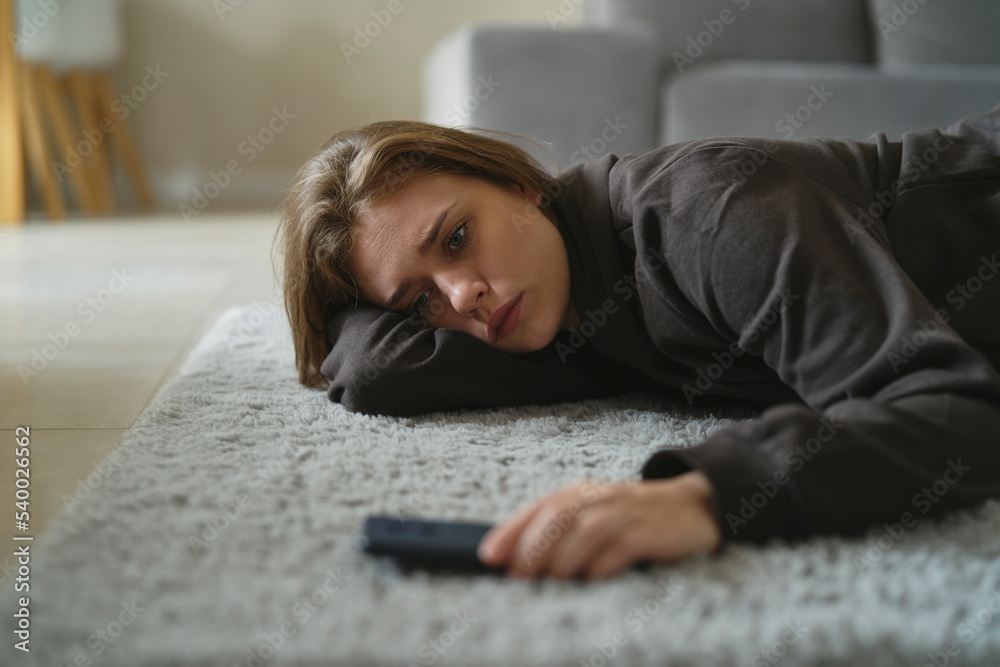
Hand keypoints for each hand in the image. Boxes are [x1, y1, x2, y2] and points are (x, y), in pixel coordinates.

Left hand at [477, 471, 721, 580]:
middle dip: (532, 548)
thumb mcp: (592, 516)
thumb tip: (514, 562)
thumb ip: (558, 533)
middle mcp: (598, 498)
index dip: (510, 531)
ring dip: (563, 560)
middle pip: (556, 516)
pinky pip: (619, 549)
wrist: (690, 506)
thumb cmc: (630, 518)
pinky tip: (591, 580)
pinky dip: (600, 567)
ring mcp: (623, 513)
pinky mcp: (647, 532)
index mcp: (578, 494)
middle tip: (519, 577)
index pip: (537, 508)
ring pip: (584, 531)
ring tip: (554, 582)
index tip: (489, 556)